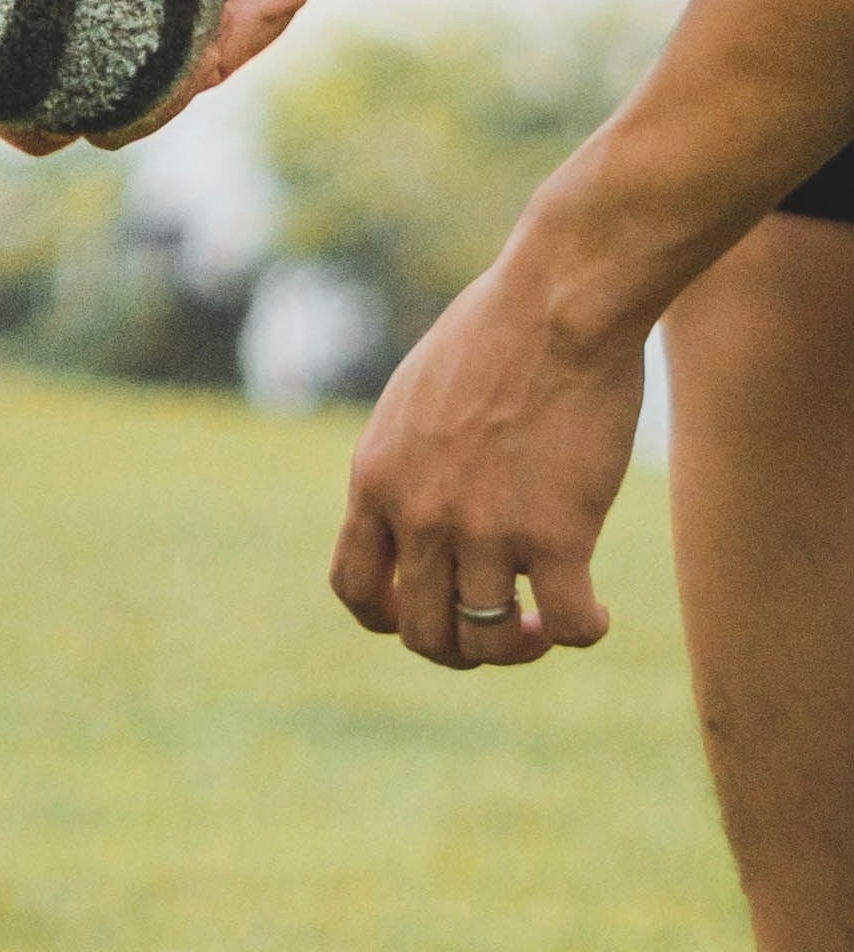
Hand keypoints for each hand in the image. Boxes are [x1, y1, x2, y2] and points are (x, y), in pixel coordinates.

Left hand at [329, 250, 639, 668]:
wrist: (556, 304)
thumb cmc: (495, 338)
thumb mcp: (413, 404)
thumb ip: (406, 466)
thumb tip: (415, 514)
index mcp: (376, 480)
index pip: (355, 587)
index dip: (390, 618)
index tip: (430, 612)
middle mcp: (419, 515)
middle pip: (422, 631)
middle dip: (462, 645)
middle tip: (505, 626)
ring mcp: (484, 529)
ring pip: (488, 642)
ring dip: (520, 646)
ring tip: (547, 621)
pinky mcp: (555, 533)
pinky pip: (566, 624)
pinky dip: (582, 632)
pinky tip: (596, 614)